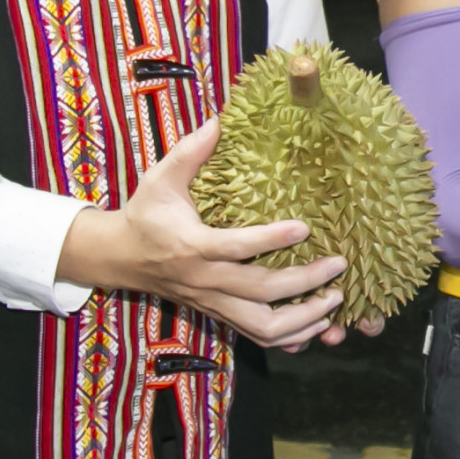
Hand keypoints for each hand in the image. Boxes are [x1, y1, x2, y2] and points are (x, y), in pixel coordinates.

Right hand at [57, 120, 350, 351]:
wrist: (120, 258)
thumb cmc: (146, 214)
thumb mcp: (160, 178)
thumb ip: (189, 151)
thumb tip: (219, 120)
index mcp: (192, 246)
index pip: (236, 248)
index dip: (271, 240)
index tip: (306, 227)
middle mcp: (205, 280)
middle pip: (260, 292)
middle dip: (304, 282)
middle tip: (339, 264)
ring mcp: (212, 303)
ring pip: (262, 327)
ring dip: (304, 318)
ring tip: (336, 299)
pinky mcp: (218, 314)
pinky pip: (256, 337)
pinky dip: (289, 338)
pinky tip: (316, 326)